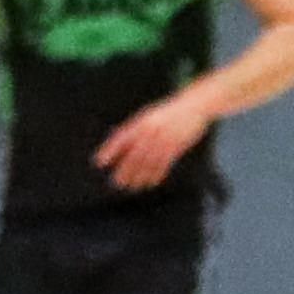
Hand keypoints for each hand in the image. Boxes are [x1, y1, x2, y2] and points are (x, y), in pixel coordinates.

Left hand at [94, 92, 213, 192]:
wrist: (193, 107)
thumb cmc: (169, 111)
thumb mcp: (148, 115)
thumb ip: (135, 129)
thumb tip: (120, 143)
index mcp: (141, 122)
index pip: (121, 138)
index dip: (109, 150)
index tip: (99, 162)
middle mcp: (151, 132)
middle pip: (134, 155)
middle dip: (124, 170)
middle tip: (117, 182)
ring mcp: (163, 140)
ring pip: (148, 164)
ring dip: (139, 177)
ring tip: (132, 186)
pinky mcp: (175, 147)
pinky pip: (163, 165)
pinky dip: (156, 175)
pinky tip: (150, 183)